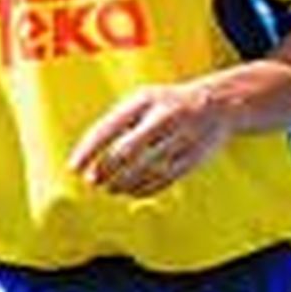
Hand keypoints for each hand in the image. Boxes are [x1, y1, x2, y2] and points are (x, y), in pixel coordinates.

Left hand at [67, 81, 232, 197]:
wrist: (217, 104)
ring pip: (144, 169)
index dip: (88, 151)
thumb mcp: (141, 99)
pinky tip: (129, 192)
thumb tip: (90, 152)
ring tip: (108, 188)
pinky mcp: (193, 159)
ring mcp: (180, 140)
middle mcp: (162, 120)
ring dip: (122, 183)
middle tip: (91, 181)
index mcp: (143, 101)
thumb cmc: (166, 102)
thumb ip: (118, 120)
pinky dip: (143, 189)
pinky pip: (164, 179)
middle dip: (105, 169)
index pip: (108, 129)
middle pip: (126, 151)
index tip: (73, 167)